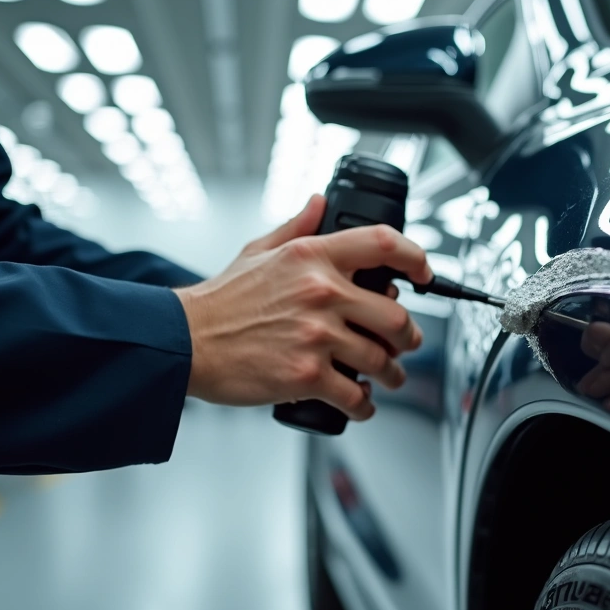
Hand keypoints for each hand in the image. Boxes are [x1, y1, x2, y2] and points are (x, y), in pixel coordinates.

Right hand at [175, 195, 432, 417]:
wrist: (184, 342)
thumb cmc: (221, 301)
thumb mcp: (258, 251)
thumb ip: (297, 227)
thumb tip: (321, 203)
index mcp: (312, 257)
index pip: (383, 243)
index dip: (415, 257)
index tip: (424, 273)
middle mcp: (321, 292)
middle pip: (395, 315)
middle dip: (408, 336)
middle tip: (405, 343)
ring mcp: (316, 336)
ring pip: (380, 359)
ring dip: (392, 374)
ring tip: (389, 377)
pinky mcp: (306, 375)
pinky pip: (355, 395)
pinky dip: (364, 405)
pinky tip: (361, 403)